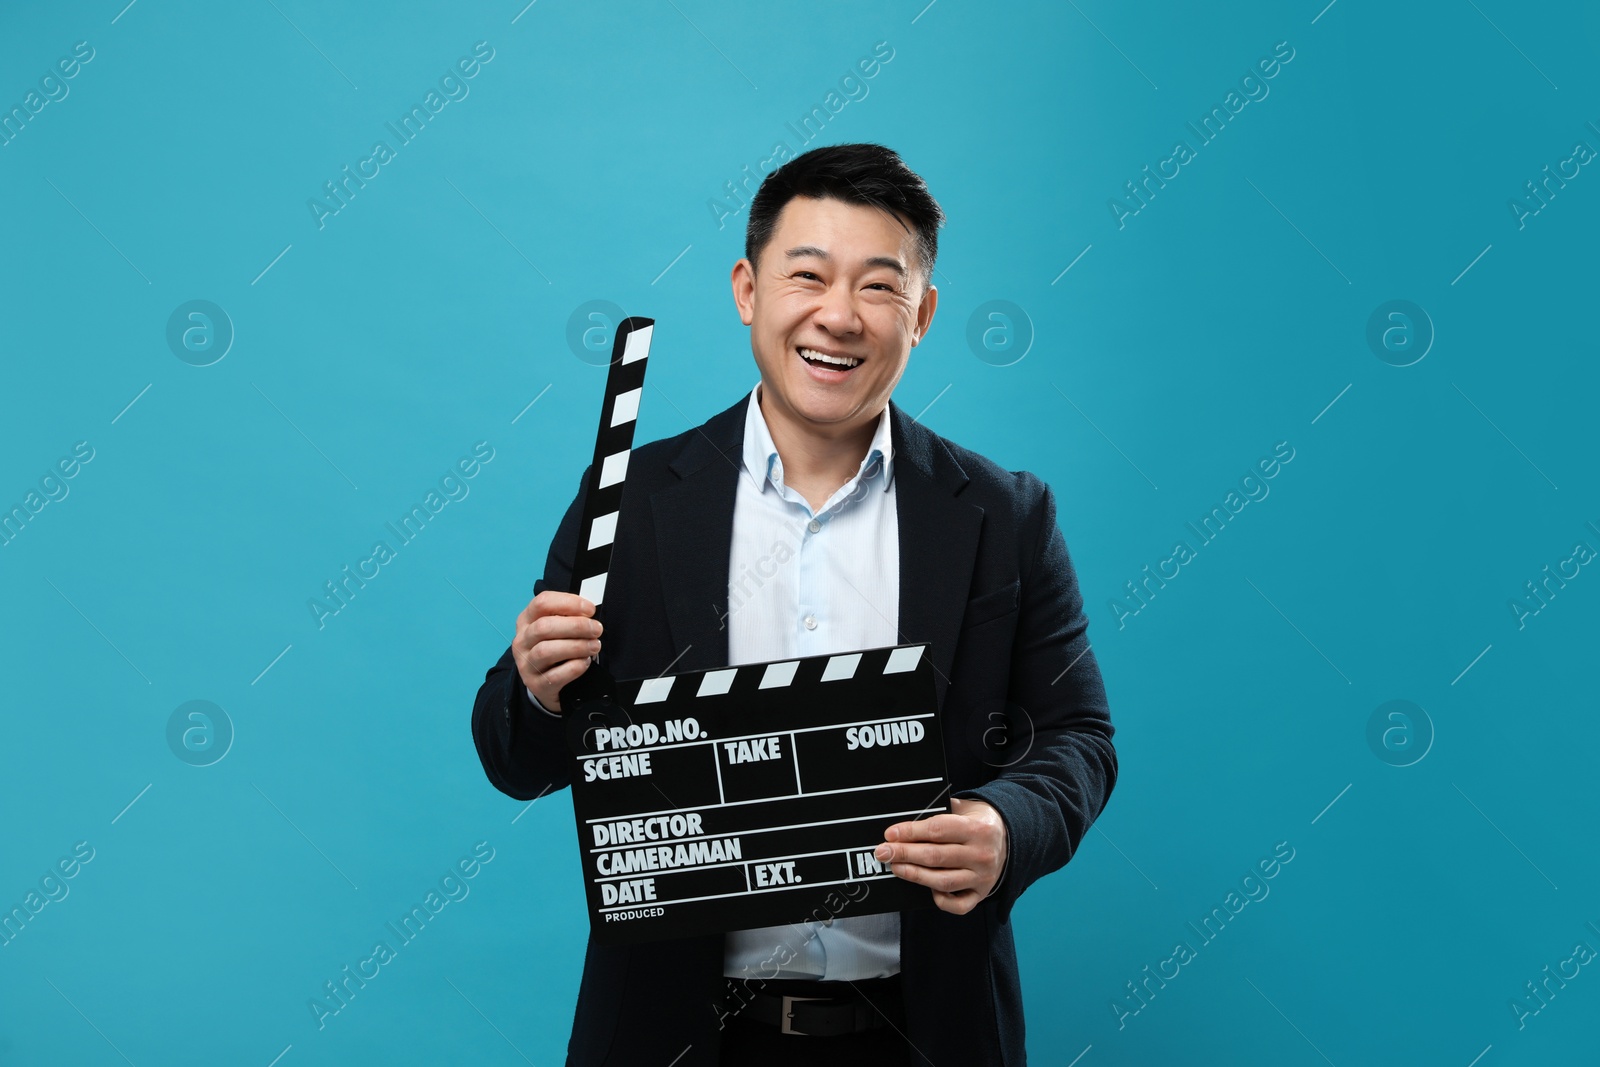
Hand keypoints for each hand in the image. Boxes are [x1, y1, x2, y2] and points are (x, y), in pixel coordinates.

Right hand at [513, 591, 600, 712]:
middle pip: (544, 627)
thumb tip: (589, 613)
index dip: (569, 603)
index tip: (590, 609)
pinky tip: (584, 662)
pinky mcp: (536, 684)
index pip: (542, 603)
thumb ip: (568, 617)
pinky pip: (556, 675)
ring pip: (547, 651)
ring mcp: (526, 664)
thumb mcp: (555, 628)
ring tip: (594, 646)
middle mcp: (522, 641)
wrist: (543, 681)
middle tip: (596, 629)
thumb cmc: (553, 647)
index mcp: (526, 620)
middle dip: (576, 626)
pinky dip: (575, 667)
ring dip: (576, 646)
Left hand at [876, 797, 1007, 914]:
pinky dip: (941, 900)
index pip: (937, 830)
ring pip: (943, 882)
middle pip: (935, 857)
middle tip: (883, 852)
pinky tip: (927, 889)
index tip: (890, 834)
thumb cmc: (978, 821)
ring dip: (915, 875)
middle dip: (904, 854)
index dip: (910, 832)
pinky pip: (958, 905)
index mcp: (978, 829)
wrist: (1010, 838)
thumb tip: (906, 823)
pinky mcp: (981, 894)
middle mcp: (982, 855)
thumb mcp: (964, 808)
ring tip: (896, 867)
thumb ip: (939, 812)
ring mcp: (983, 878)